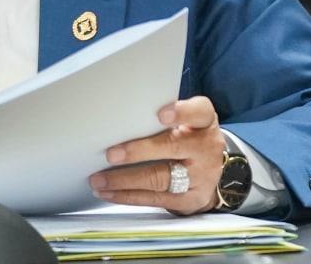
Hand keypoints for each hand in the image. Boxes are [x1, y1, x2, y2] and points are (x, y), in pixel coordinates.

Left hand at [89, 97, 226, 214]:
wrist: (211, 168)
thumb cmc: (188, 136)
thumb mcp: (185, 120)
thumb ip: (159, 117)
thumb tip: (118, 119)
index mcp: (204, 121)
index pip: (198, 111)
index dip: (181, 112)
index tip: (160, 114)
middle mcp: (205, 148)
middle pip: (173, 147)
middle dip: (139, 151)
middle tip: (111, 155)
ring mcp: (200, 176)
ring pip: (160, 178)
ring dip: (124, 180)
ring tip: (99, 179)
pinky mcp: (190, 199)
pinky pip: (156, 199)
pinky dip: (129, 196)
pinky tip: (110, 193)